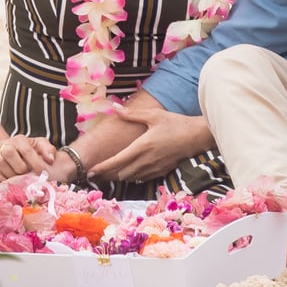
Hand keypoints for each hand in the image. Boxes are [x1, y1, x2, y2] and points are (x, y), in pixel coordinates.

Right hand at [0, 134, 56, 185]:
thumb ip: (48, 150)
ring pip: (0, 163)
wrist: (4, 149)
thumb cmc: (26, 150)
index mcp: (20, 139)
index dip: (35, 162)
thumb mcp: (39, 146)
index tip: (42, 173)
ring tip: (18, 181)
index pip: (26, 149)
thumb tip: (50, 160)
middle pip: (9, 153)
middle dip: (20, 167)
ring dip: (10, 174)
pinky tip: (7, 183)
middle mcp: (5, 144)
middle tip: (27, 177)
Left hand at [86, 104, 210, 182]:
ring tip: (112, 171)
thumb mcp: (153, 115)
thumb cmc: (175, 123)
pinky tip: (132, 169)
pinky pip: (143, 177)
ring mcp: (154, 168)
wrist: (196, 136)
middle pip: (121, 173)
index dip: (102, 167)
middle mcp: (146, 160)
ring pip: (131, 177)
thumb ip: (132, 114)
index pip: (117, 161)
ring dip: (121, 175)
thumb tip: (115, 108)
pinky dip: (134, 175)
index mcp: (142, 146)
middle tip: (98, 171)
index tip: (90, 171)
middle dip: (109, 173)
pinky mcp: (162, 171)